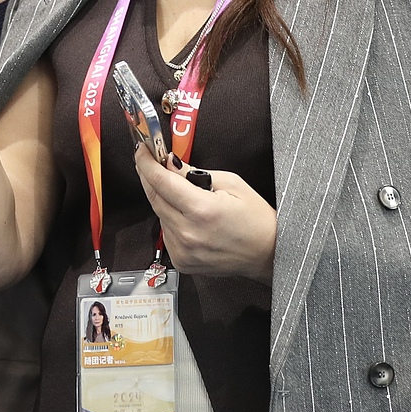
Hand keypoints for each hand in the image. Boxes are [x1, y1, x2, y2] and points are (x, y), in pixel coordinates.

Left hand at [133, 146, 275, 282]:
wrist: (268, 254)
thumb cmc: (256, 219)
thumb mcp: (231, 183)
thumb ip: (194, 173)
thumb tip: (168, 163)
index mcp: (201, 211)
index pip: (160, 181)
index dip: (146, 162)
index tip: (142, 149)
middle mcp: (187, 233)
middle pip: (154, 197)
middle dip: (150, 175)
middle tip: (152, 160)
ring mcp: (183, 251)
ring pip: (158, 213)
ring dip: (162, 198)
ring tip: (181, 192)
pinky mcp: (181, 261)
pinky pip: (166, 231)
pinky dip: (170, 218)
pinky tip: (187, 215)